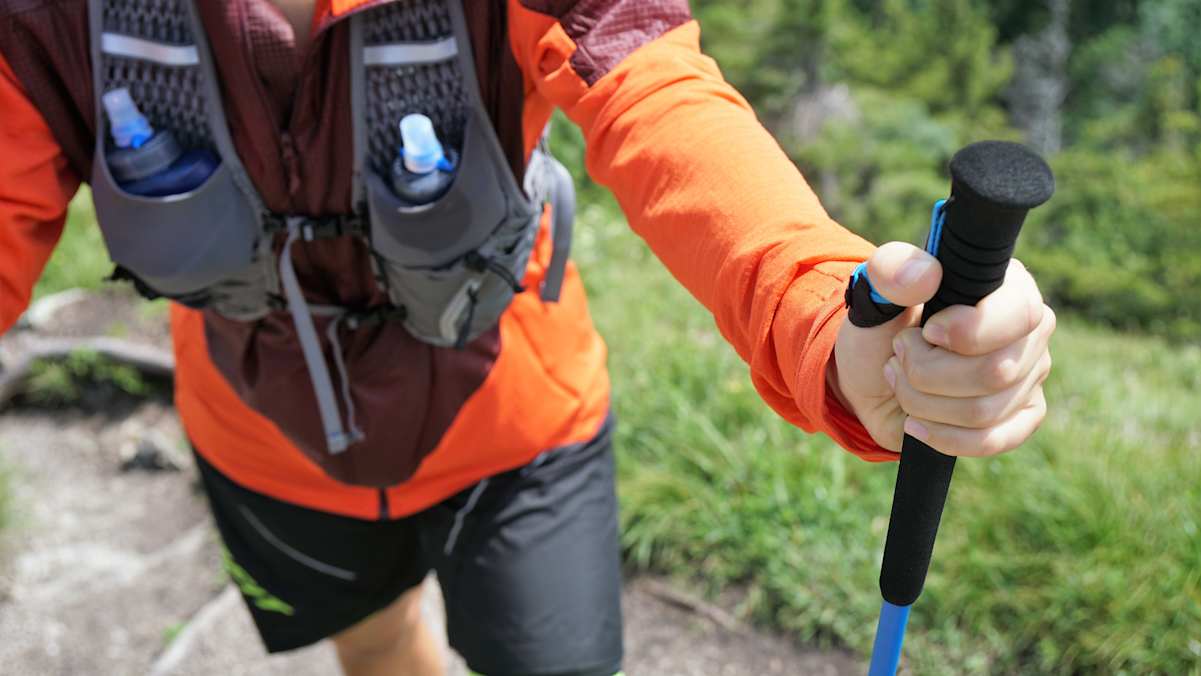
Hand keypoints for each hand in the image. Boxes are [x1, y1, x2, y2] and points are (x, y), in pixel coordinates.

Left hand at [829, 242, 1054, 455]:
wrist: (872, 376)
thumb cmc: (882, 327)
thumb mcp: (874, 294)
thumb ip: (891, 273)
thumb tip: (925, 274)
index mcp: (1007, 286)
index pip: (1019, 313)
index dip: (968, 332)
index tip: (927, 332)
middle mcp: (1030, 331)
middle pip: (995, 372)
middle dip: (927, 372)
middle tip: (899, 358)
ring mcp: (1030, 376)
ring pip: (984, 411)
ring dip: (922, 402)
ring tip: (901, 381)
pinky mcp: (1021, 417)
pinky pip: (993, 441)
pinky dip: (942, 436)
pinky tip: (915, 423)